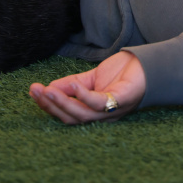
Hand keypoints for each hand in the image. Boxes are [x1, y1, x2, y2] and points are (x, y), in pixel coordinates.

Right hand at [29, 51, 146, 124]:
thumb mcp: (90, 78)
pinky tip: (73, 87)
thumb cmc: (123, 72)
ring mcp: (112, 111)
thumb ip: (71, 85)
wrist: (148, 63)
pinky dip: (83, 97)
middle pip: (71, 118)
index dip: (49, 106)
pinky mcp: (121, 100)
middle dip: (50, 106)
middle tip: (34, 91)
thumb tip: (48, 89)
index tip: (33, 92)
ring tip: (46, 91)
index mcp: (94, 113)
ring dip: (62, 103)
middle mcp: (102, 118)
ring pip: (81, 115)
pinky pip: (98, 104)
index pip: (67, 115)